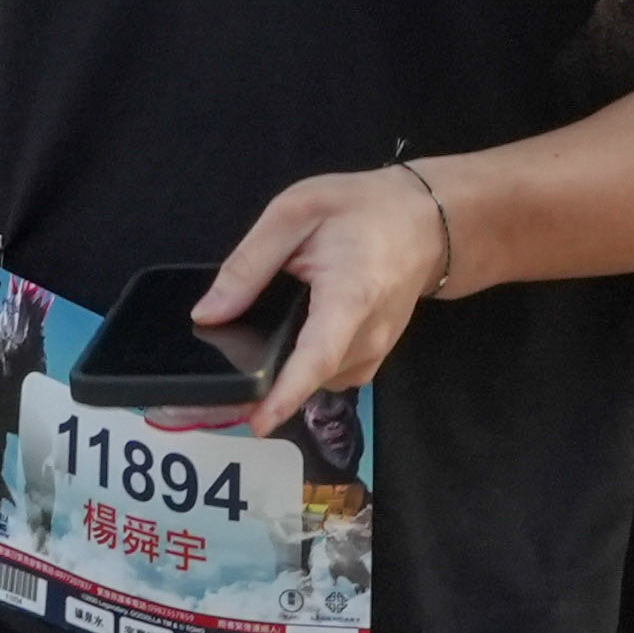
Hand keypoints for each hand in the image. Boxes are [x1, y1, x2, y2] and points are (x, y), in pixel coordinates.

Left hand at [194, 158, 460, 428]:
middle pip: (312, 376)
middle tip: (219, 390)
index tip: (259, 424)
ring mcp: (377, 350)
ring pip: (319, 380)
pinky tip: (289, 343)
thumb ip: (249, 264)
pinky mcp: (375, 355)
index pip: (317, 357)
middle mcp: (369, 335)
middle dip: (267, 387)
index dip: (286, 393)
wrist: (425, 221)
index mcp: (351, 296)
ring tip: (252, 356)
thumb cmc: (362, 208)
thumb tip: (208, 314)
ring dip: (288, 375)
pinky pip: (332, 374)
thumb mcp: (295, 212)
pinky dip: (306, 367)